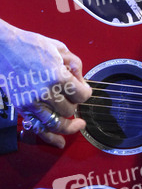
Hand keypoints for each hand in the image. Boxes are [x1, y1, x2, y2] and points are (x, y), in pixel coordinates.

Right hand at [1, 19, 91, 147]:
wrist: (4, 48)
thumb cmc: (31, 45)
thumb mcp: (59, 48)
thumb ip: (75, 64)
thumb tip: (81, 81)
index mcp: (57, 76)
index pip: (81, 95)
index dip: (86, 93)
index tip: (84, 91)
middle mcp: (45, 92)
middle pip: (70, 109)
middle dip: (75, 103)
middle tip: (74, 98)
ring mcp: (32, 102)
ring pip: (56, 123)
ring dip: (69, 126)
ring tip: (77, 125)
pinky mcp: (22, 108)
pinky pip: (38, 128)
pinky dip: (50, 138)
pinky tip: (60, 142)